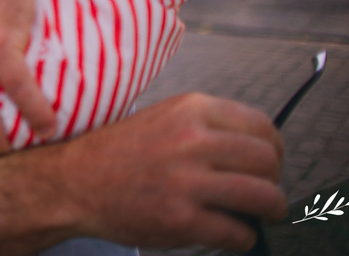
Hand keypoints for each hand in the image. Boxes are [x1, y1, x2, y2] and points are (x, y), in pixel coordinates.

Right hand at [60, 93, 285, 251]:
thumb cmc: (117, 153)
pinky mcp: (181, 219)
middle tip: (267, 193)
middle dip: (274, 182)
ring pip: (264, 197)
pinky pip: (238, 232)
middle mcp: (192, 140)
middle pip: (268, 162)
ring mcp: (187, 181)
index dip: (274, 149)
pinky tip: (230, 232)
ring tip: (262, 214)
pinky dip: (242, 237)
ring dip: (271, 210)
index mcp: (190, 110)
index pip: (262, 126)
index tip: (271, 162)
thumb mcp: (163, 118)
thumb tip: (258, 149)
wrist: (74, 182)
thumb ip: (206, 127)